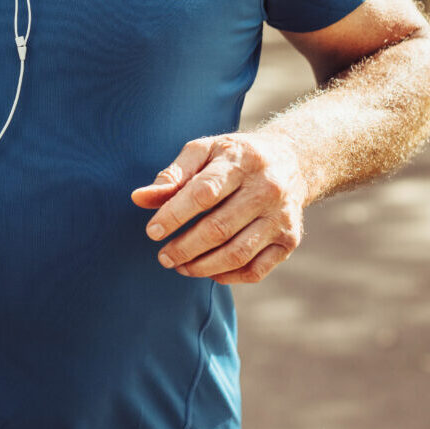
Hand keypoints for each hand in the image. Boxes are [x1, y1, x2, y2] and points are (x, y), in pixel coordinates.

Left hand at [130, 132, 306, 284]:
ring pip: (238, 253)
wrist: (291, 161)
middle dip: (184, 248)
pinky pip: (256, 269)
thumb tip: (138, 198)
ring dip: (203, 266)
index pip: (203, 193)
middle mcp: (266, 189)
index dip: (174, 215)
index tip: (152, 231)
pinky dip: (228, 277)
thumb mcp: (203, 152)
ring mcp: (281, 217)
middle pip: (219, 228)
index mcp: (240, 161)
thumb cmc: (234, 157)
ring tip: (179, 266)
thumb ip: (172, 175)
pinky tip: (208, 271)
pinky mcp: (290, 240)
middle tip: (163, 257)